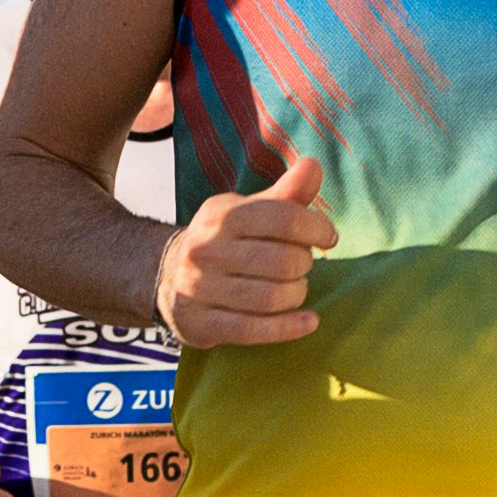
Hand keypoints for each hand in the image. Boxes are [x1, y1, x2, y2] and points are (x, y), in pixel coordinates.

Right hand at [156, 150, 327, 345]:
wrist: (168, 277)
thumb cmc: (224, 241)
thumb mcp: (249, 211)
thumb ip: (286, 193)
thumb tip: (313, 166)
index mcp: (221, 215)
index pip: (283, 218)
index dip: (316, 228)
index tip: (328, 238)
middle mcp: (205, 250)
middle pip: (281, 261)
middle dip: (304, 264)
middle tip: (303, 265)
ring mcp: (198, 289)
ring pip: (270, 298)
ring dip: (296, 295)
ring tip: (297, 290)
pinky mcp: (200, 324)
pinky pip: (252, 330)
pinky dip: (288, 328)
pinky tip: (309, 321)